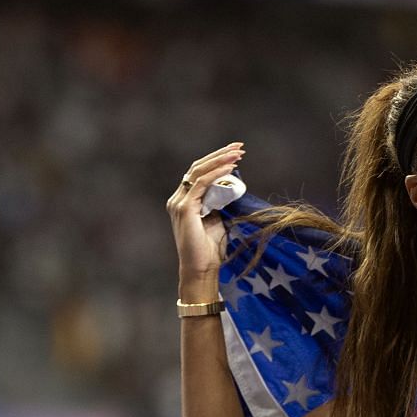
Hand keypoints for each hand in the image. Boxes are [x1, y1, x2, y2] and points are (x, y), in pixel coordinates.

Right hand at [165, 141, 242, 284]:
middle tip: (239, 147)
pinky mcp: (184, 208)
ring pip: (199, 171)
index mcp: (184, 201)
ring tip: (238, 153)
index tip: (236, 153)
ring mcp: (179, 203)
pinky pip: (201, 183)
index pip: (199, 173)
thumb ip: (220, 202)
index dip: (217, 160)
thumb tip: (232, 185)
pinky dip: (217, 173)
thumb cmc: (210, 250)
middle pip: (198, 167)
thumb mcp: (218, 220)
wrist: (201, 270)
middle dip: (220, 154)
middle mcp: (178, 199)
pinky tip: (230, 167)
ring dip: (220, 160)